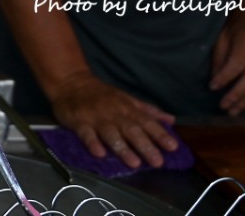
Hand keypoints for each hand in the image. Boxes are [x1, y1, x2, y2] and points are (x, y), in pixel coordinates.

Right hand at [46, 70, 177, 168]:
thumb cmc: (102, 94)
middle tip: (158, 162)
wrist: (70, 81)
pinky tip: (99, 154)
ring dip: (123, 148)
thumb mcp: (126, 98)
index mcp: (127, 107)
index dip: (160, 134)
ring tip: (134, 163)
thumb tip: (171, 120)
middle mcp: (114, 112)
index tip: (173, 147)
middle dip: (145, 145)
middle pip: (131, 129)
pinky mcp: (79, 121)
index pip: (146, 121)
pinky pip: (86, 133)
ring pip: (111, 133)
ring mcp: (96, 117)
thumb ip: (148, 110)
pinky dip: (93, 142)